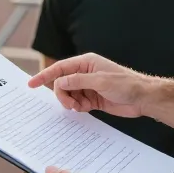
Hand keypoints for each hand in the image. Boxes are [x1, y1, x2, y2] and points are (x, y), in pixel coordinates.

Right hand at [27, 53, 148, 118]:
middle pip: (62, 83)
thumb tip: (59, 81)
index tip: (31, 83)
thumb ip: (78, 81)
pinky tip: (85, 108)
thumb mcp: (100, 81)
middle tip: (69, 104)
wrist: (142, 98)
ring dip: (70, 102)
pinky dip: (77, 107)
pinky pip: (77, 102)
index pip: (60, 68)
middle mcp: (85, 73)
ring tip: (80, 107)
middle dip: (62, 94)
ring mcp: (88, 86)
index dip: (44, 75)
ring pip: (68, 94)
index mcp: (86, 63)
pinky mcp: (92, 98)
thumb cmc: (126, 84)